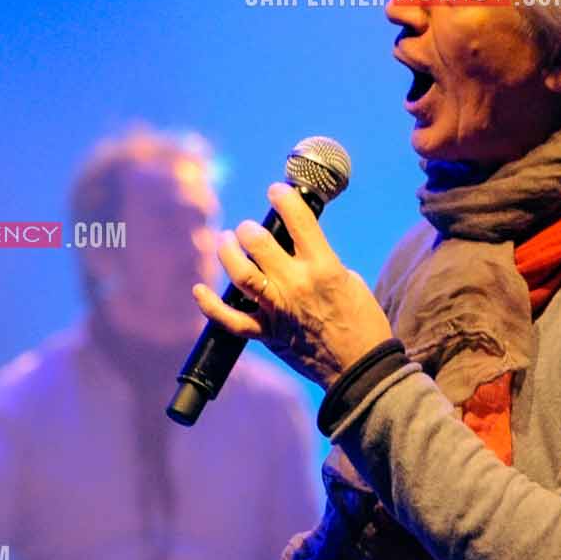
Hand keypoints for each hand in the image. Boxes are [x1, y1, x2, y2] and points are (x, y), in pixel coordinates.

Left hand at [192, 182, 393, 387]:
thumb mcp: (349, 280)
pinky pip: (229, 319)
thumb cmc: (361, 322)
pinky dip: (209, 305)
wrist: (360, 368)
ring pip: (240, 273)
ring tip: (226, 241)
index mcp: (323, 268)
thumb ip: (319, 262)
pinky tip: (198, 289)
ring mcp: (277, 310)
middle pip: (259, 243)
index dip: (284, 198)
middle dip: (249, 228)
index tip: (276, 190)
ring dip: (228, 252)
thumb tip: (297, 248)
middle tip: (248, 228)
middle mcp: (295, 285)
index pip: (298, 220)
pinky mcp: (265, 333)